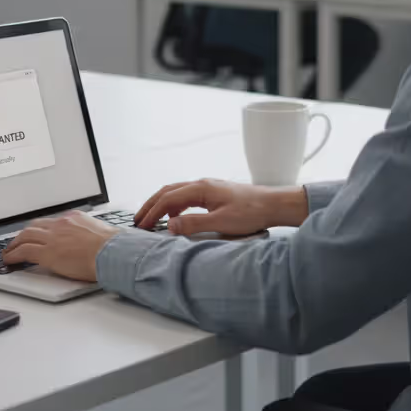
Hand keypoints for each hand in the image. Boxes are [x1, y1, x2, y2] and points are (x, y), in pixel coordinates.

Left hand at [2, 211, 119, 281]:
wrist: (113, 253)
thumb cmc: (114, 247)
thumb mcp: (101, 233)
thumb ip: (90, 235)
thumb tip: (91, 243)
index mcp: (74, 218)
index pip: (52, 221)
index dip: (41, 229)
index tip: (38, 234)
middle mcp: (61, 224)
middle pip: (35, 225)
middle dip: (24, 234)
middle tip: (18, 241)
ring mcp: (53, 237)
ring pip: (26, 236)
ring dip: (15, 244)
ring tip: (9, 251)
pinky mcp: (48, 253)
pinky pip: (24, 251)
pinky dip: (13, 255)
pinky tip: (9, 260)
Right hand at [135, 179, 308, 236]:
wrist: (273, 204)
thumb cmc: (251, 212)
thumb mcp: (221, 222)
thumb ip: (193, 224)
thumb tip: (170, 226)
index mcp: (201, 188)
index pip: (167, 199)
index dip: (152, 212)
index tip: (141, 225)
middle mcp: (202, 184)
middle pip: (167, 192)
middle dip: (150, 205)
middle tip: (138, 220)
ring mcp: (208, 188)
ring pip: (176, 193)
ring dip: (161, 205)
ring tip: (151, 218)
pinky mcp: (214, 193)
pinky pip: (186, 197)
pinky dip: (174, 205)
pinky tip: (175, 217)